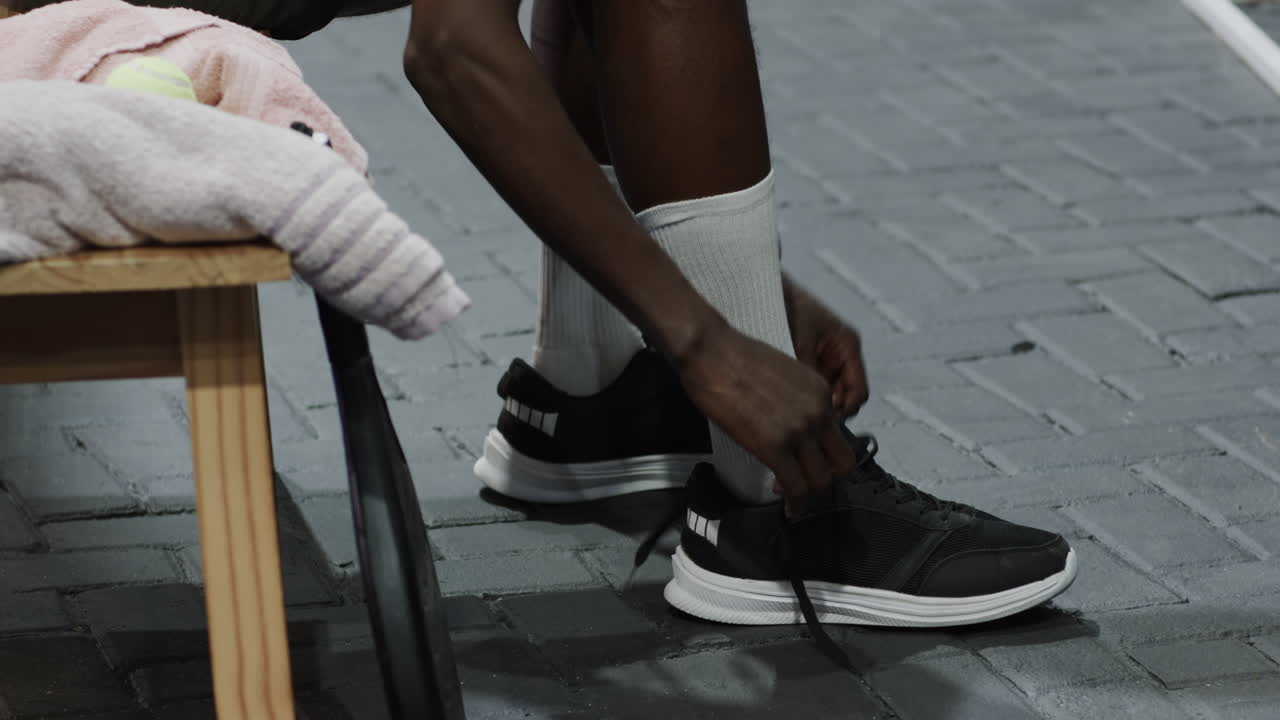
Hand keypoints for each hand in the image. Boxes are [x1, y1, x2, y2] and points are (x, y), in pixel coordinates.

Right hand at [675, 321, 855, 500]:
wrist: (712, 352)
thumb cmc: (734, 357)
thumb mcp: (782, 374)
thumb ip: (795, 401)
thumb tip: (788, 424)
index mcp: (820, 392)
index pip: (839, 436)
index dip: (825, 456)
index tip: (810, 464)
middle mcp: (818, 412)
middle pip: (842, 462)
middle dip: (826, 478)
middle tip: (808, 485)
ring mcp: (799, 430)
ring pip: (820, 479)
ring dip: (808, 494)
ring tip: (793, 498)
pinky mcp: (774, 446)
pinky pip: (796, 487)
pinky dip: (795, 505)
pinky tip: (789, 510)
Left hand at [784, 277, 868, 418]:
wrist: (766, 290)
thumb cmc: (788, 306)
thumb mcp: (800, 342)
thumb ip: (808, 372)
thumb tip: (812, 405)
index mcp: (848, 345)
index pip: (859, 390)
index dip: (846, 410)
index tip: (828, 422)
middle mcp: (842, 354)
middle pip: (846, 397)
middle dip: (831, 411)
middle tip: (810, 422)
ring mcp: (827, 359)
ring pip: (830, 395)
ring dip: (818, 405)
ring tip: (798, 413)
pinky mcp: (811, 361)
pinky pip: (814, 386)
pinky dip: (806, 396)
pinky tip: (790, 401)